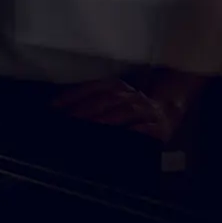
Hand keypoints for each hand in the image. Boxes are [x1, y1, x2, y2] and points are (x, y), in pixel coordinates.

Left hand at [51, 77, 179, 141]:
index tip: (53, 108)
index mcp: (116, 86)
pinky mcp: (160, 127)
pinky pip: (147, 129)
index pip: (91, 88)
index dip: (72, 96)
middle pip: (106, 99)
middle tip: (68, 122)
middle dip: (85, 110)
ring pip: (126, 111)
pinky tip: (123, 136)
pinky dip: (135, 131)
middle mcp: (130, 95)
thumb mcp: (112, 100)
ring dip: (107, 119)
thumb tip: (58, 113)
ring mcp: (146, 110)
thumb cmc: (131, 109)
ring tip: (91, 128)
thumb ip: (89, 104)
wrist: (168, 111)